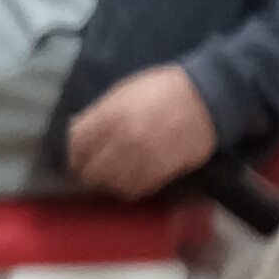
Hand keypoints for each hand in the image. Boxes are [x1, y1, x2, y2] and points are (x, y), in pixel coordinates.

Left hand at [66, 63, 217, 197]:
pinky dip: (126, 187)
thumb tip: (77, 132)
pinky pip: (134, 190)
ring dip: (105, 182)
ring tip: (108, 175)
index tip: (73, 155)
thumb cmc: (162, 88)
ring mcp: (143, 160)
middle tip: (87, 169)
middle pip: (89, 171)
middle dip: (84, 171)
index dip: (71, 153)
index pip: (76, 146)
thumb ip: (99, 113)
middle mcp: (124, 141)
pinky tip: (127, 178)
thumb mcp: (124, 90)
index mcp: (111, 115)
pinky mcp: (161, 173)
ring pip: (110, 184)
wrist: (207, 98)